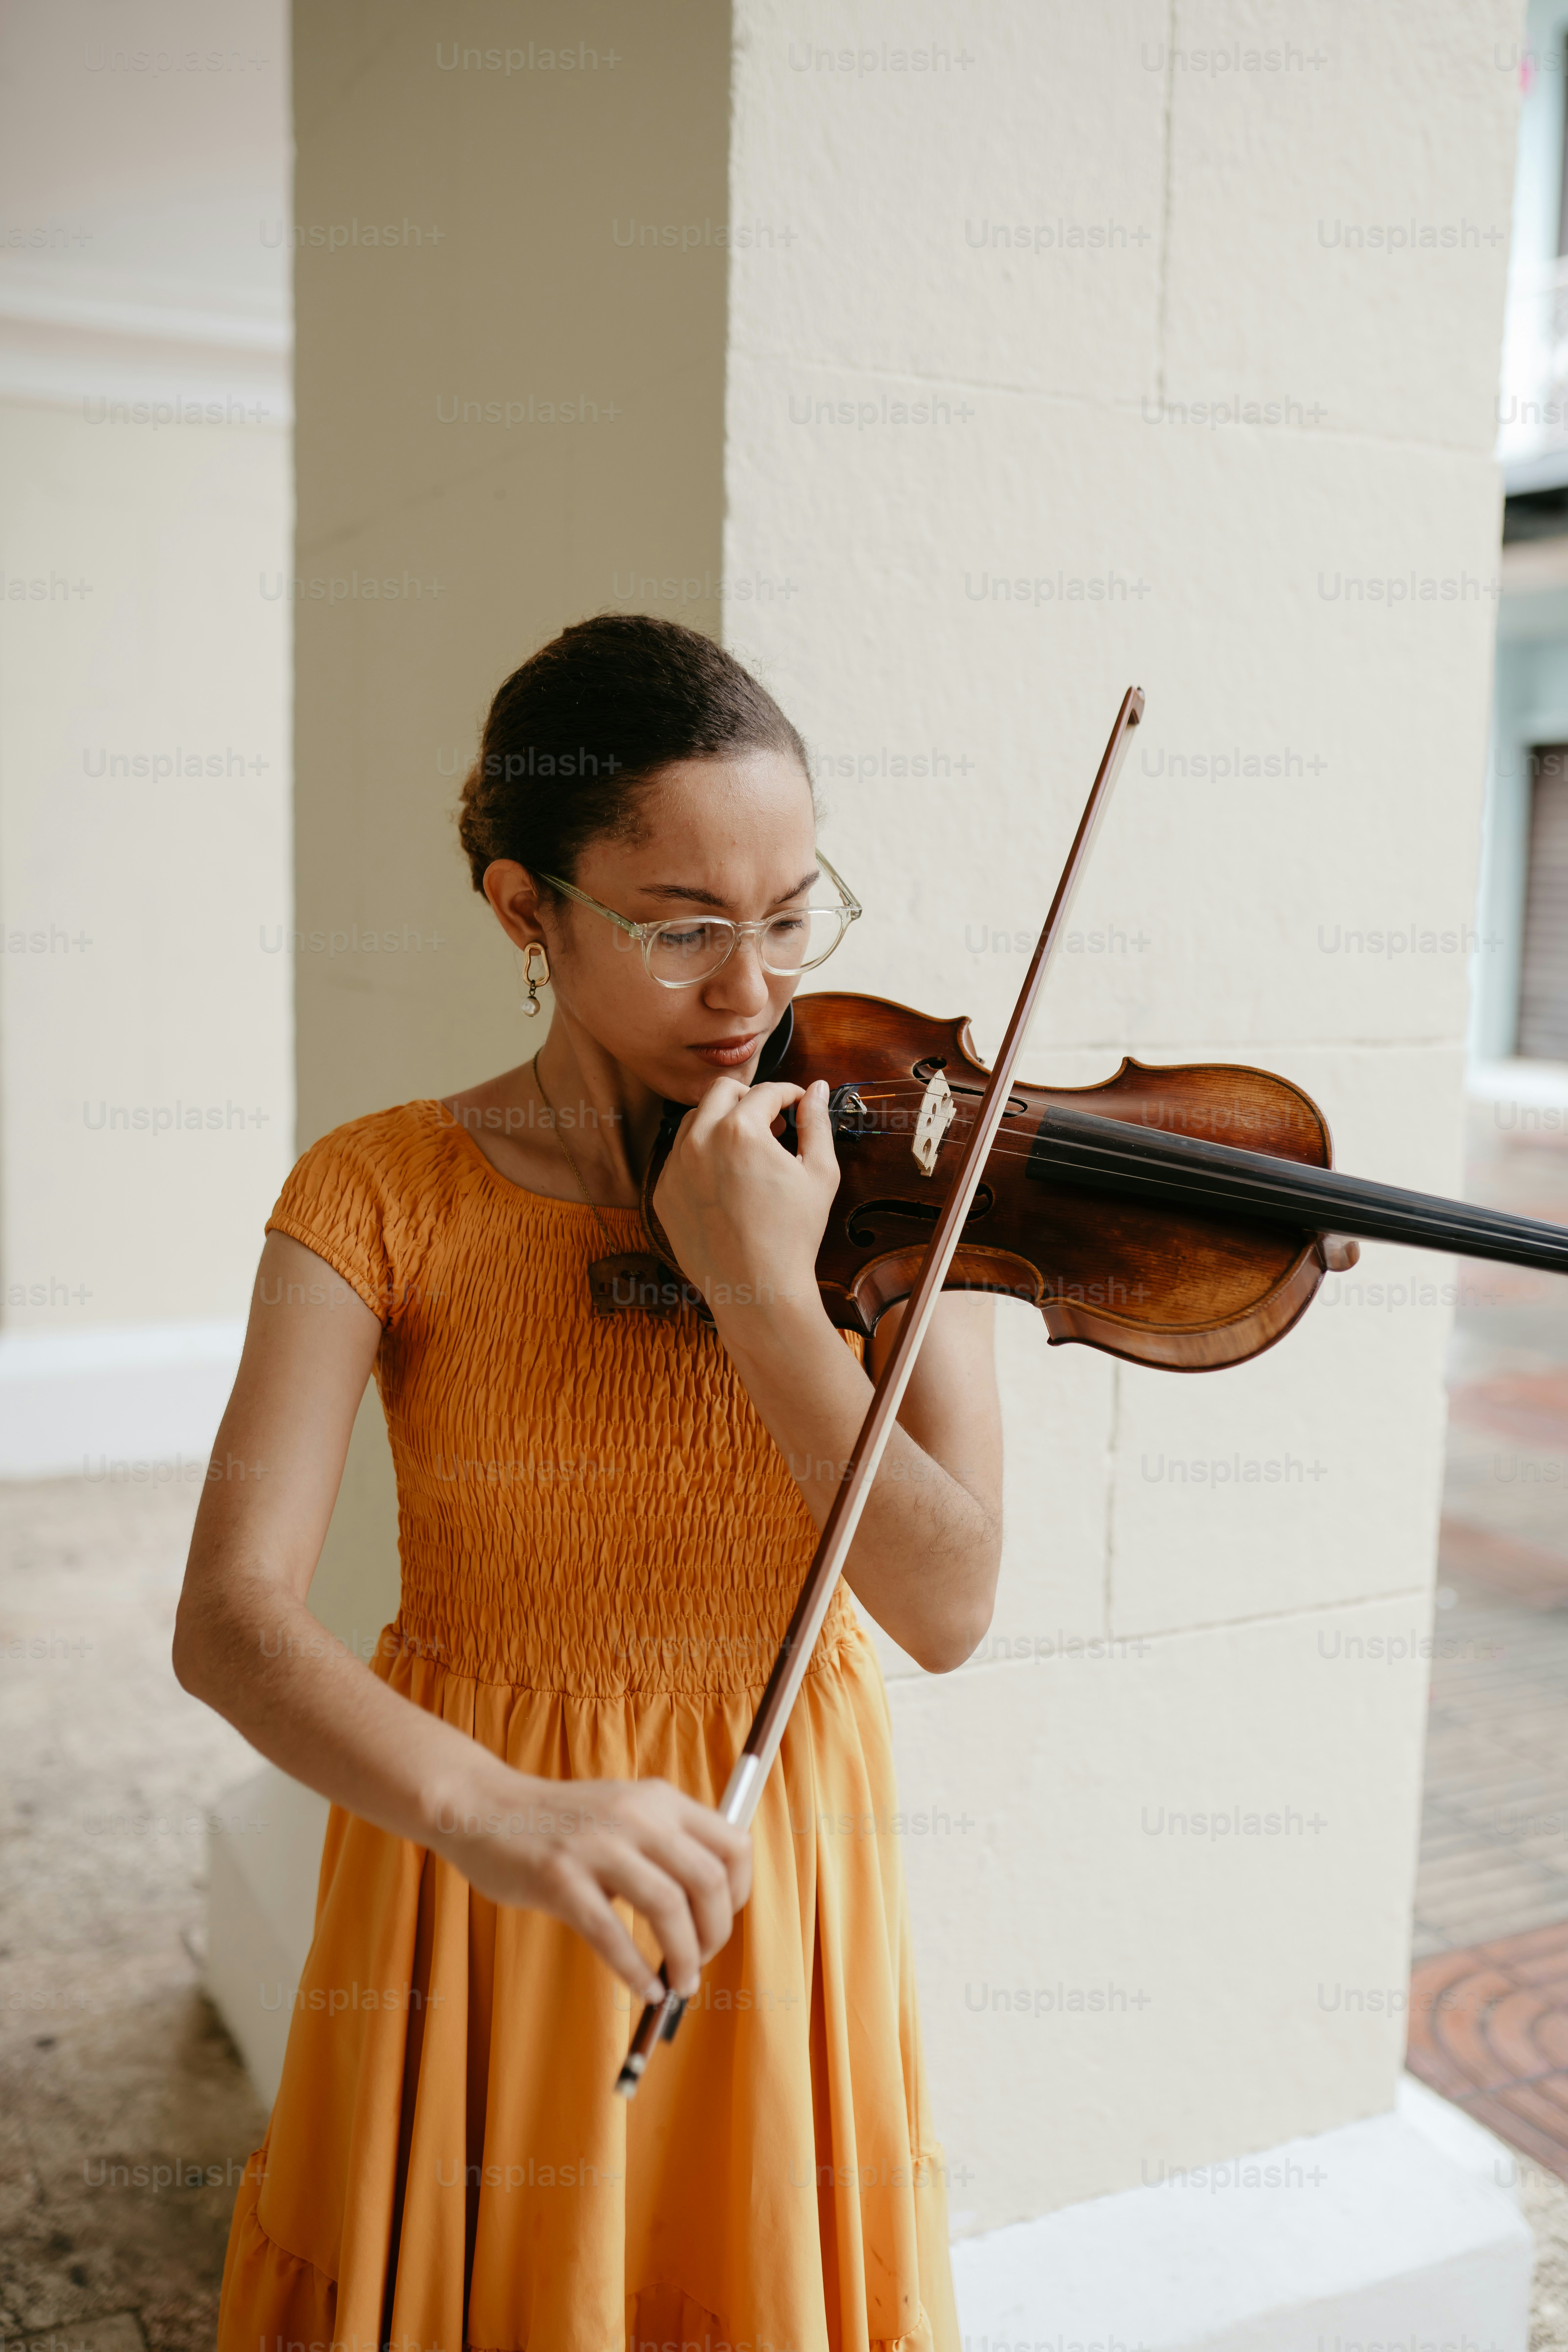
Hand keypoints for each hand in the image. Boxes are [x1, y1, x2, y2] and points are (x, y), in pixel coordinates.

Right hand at [429, 1764, 751, 1999]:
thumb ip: (664, 1843)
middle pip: (708, 1880)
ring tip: (680, 1984)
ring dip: (685, 1958)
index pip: (732, 1844)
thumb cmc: (560, 1823)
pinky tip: (645, 1989)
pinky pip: (611, 1934)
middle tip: (701, 1961)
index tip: (723, 1921)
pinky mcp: (560, 1879)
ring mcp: (596, 1846)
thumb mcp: (623, 1811)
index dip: (739, 1893)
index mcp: (659, 1799)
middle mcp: (635, 1815)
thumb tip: (711, 1908)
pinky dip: (636, 1971)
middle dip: (716, 1933)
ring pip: (668, 1908)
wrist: (484, 1808)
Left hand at [652, 1076, 838, 1318]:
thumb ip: (817, 1123)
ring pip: (694, 1121)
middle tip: (772, 1121)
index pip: (766, 1092)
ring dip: (722, 1123)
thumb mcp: (819, 1173)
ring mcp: (674, 1167)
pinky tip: (726, 1181)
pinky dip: (702, 1157)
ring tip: (749, 1150)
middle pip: (721, 1091)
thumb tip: (816, 1088)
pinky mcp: (662, 1192)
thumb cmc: (793, 1234)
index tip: (798, 1105)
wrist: (755, 1289)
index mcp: (740, 1130)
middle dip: (749, 1097)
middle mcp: (699, 1141)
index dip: (788, 1094)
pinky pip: (679, 1158)